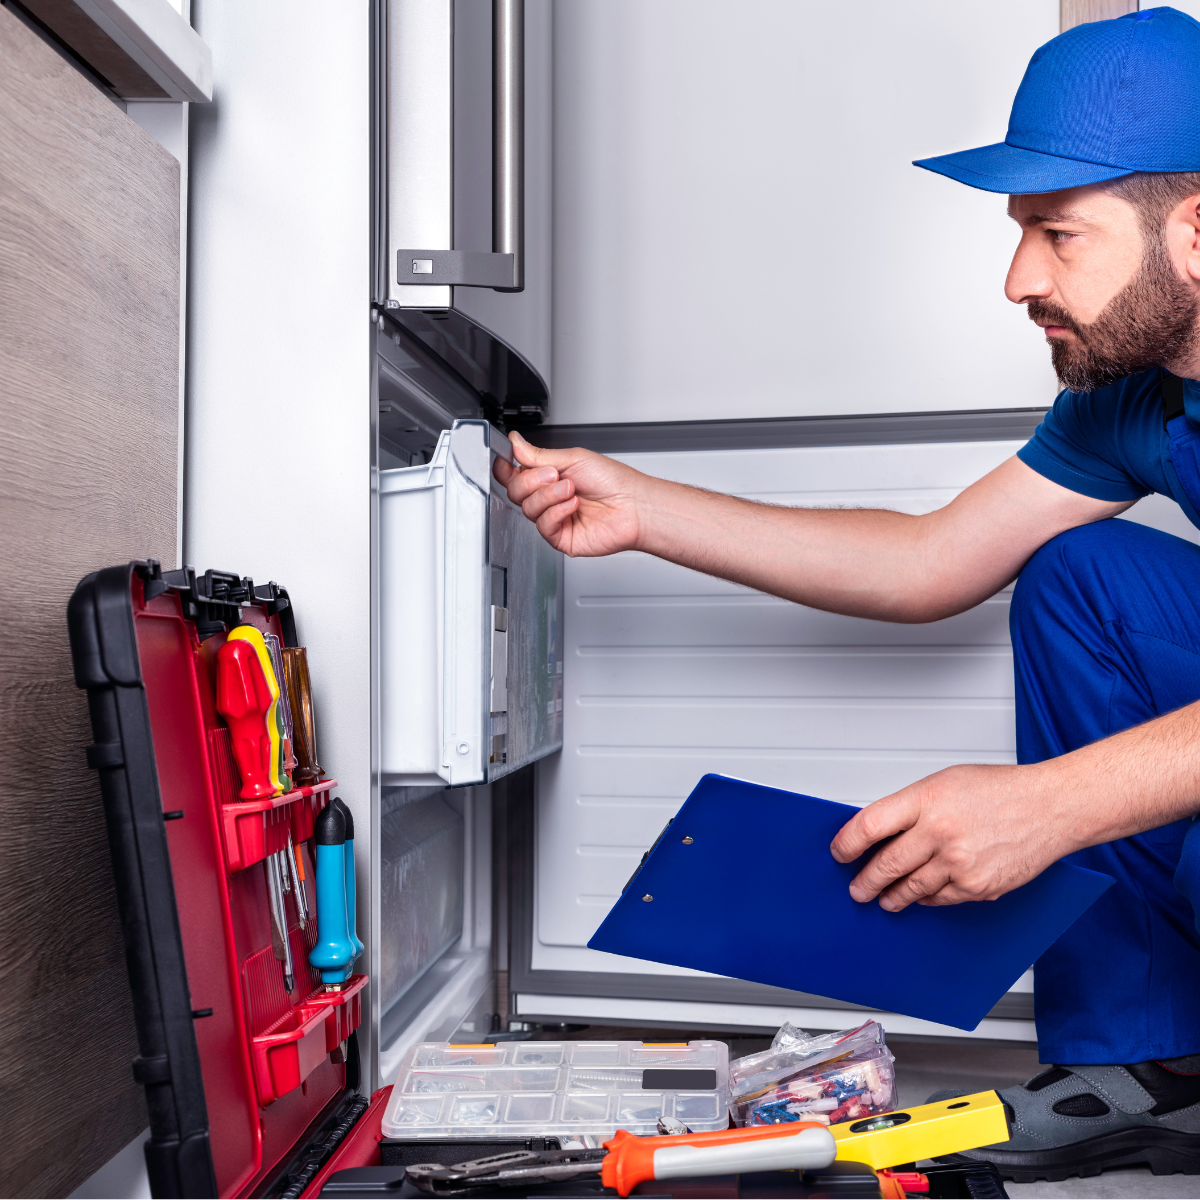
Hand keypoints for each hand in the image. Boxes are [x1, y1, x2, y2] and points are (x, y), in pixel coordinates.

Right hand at [493, 431, 643, 556]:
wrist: (633, 505)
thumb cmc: (613, 481)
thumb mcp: (573, 458)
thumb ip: (539, 454)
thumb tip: (516, 443)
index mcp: (548, 476)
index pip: (514, 473)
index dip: (506, 467)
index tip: (507, 459)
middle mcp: (548, 497)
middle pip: (515, 491)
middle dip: (531, 480)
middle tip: (554, 475)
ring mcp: (553, 517)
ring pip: (527, 508)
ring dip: (549, 495)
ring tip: (571, 489)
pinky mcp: (559, 537)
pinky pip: (543, 526)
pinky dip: (556, 512)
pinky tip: (573, 505)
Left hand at [828, 763, 1076, 910]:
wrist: (1050, 807)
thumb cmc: (999, 790)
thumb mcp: (944, 783)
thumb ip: (910, 807)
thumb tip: (878, 832)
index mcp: (927, 800)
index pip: (869, 825)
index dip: (847, 843)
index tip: (839, 852)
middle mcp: (941, 832)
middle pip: (886, 864)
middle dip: (865, 880)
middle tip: (857, 888)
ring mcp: (960, 863)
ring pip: (911, 888)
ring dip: (892, 896)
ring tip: (882, 898)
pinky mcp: (978, 887)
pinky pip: (940, 899)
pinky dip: (926, 899)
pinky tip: (920, 896)